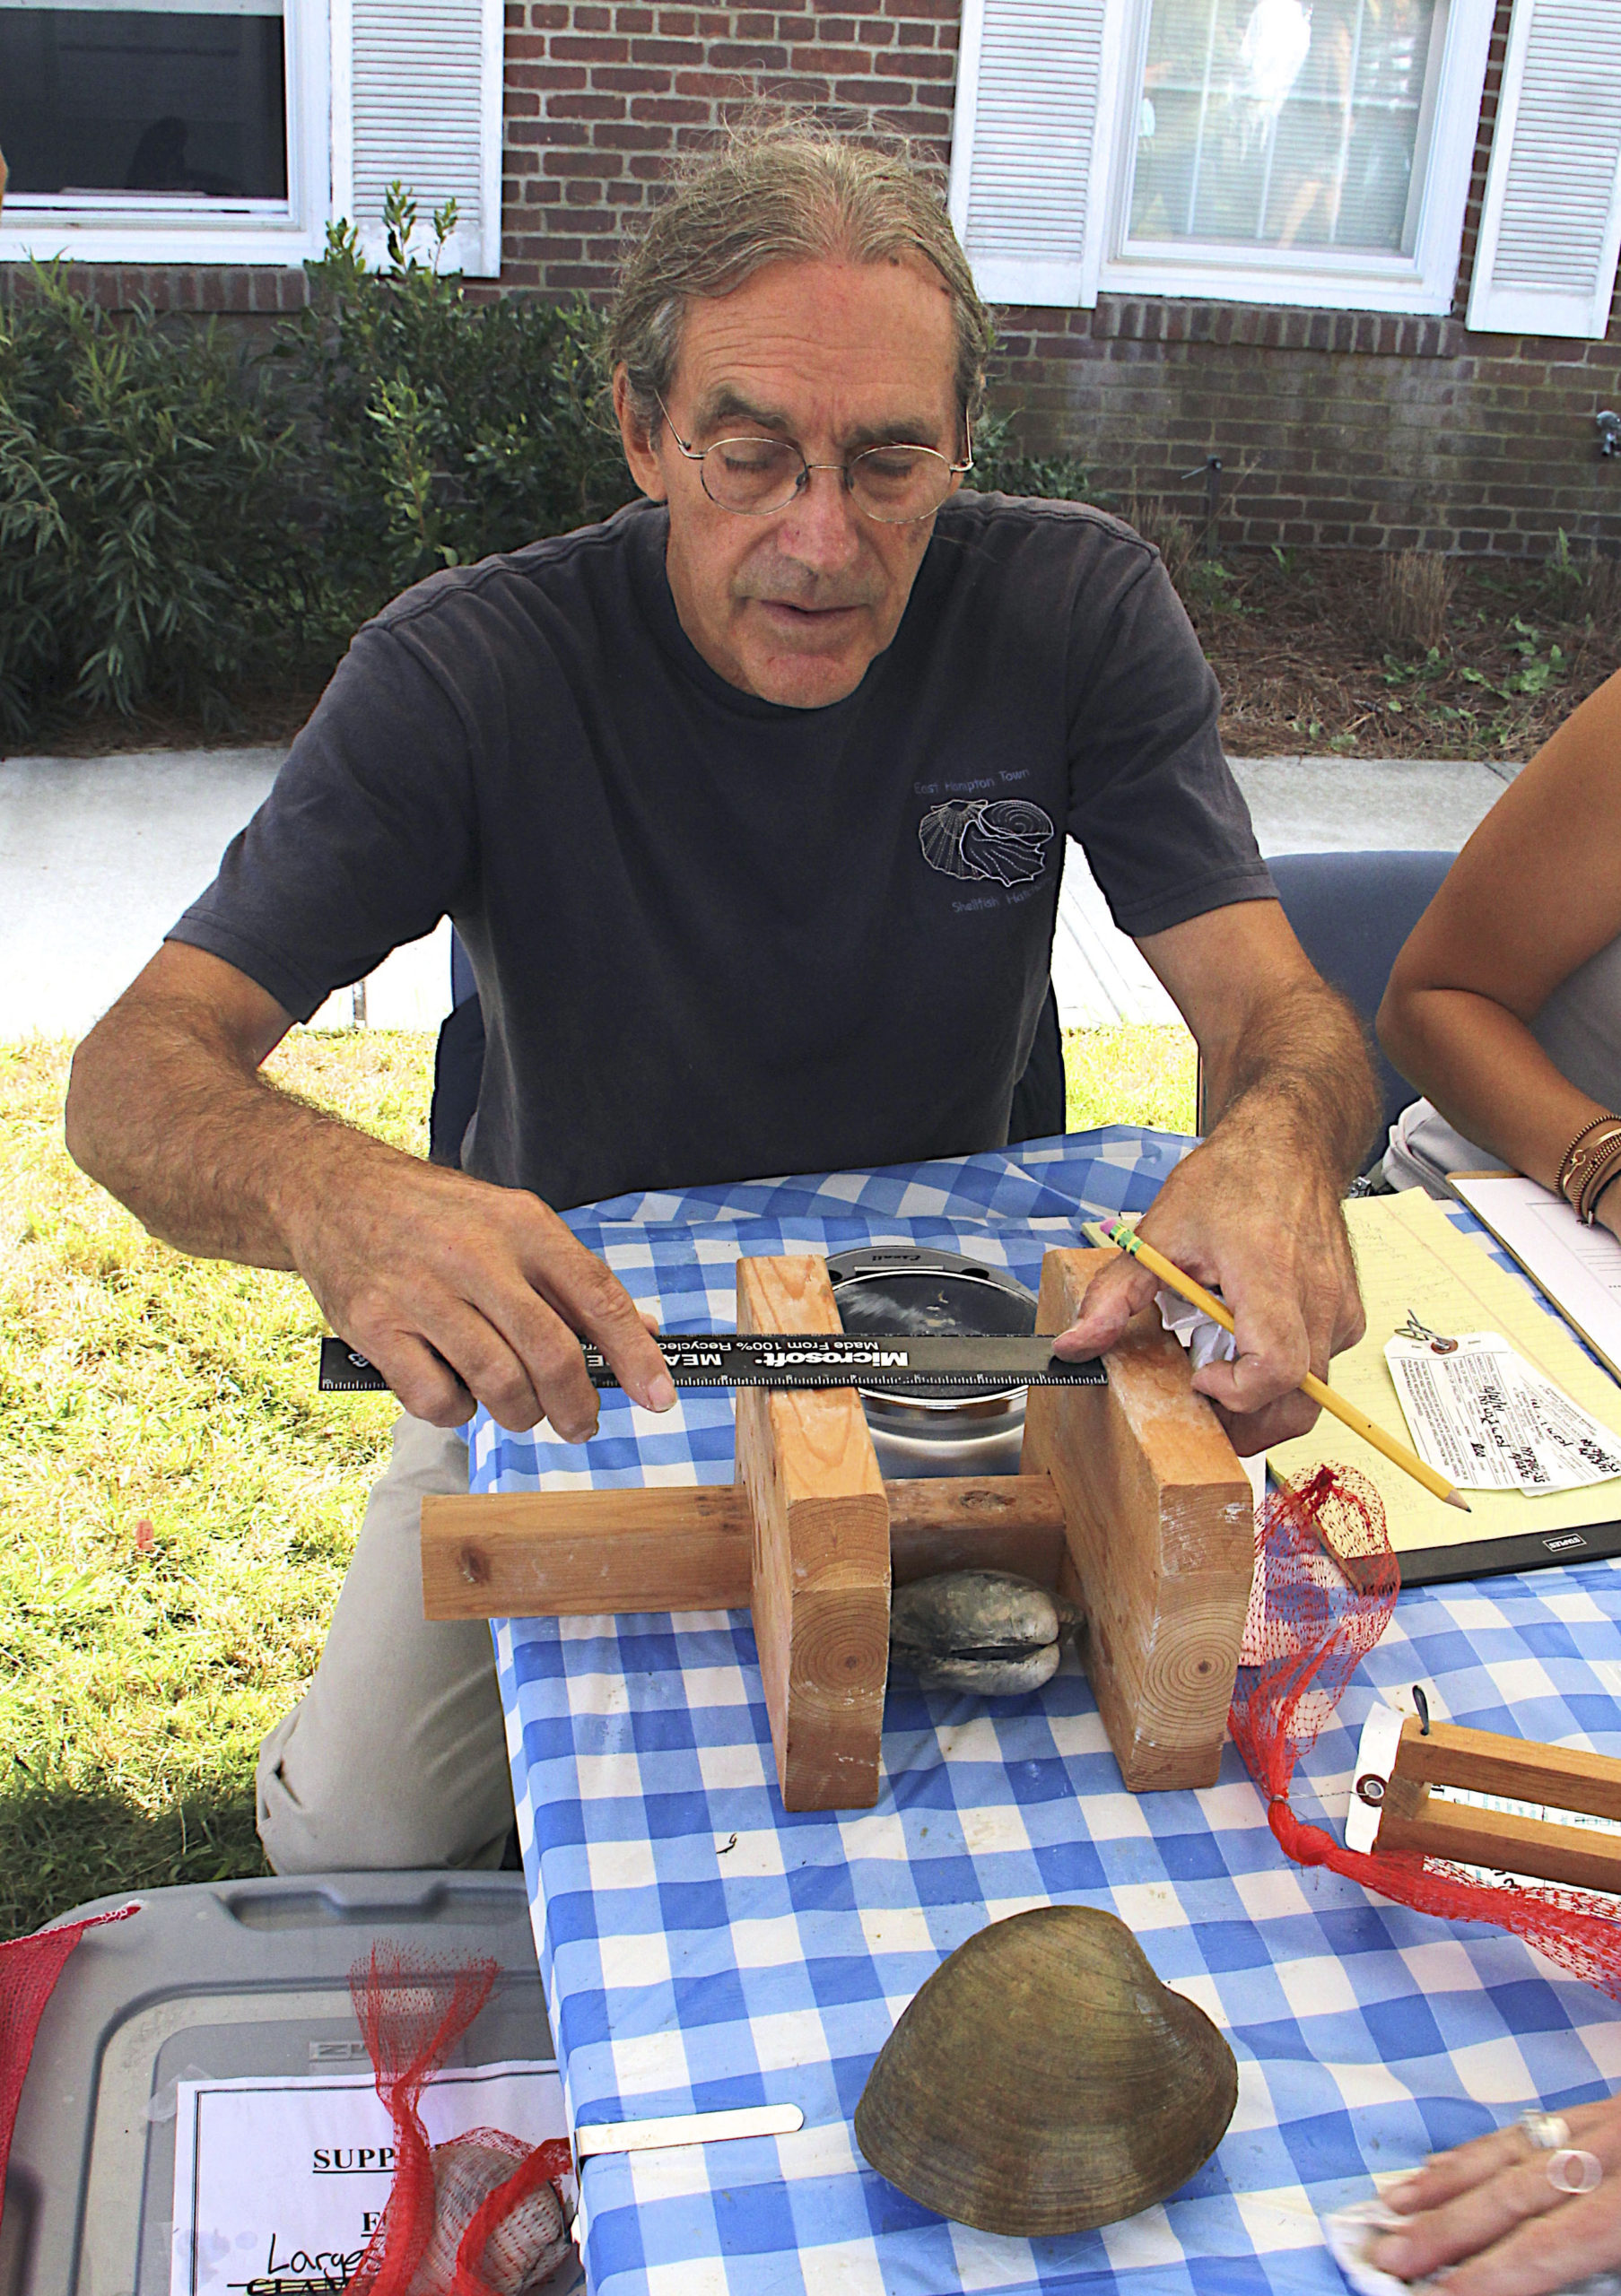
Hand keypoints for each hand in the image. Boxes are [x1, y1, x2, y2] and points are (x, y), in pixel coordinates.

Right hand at [289, 1148, 674, 1438]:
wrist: (333, 1190)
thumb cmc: (435, 1216)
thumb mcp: (511, 1223)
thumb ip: (571, 1279)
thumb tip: (640, 1332)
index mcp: (523, 1225)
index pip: (596, 1296)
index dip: (635, 1355)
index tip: (659, 1397)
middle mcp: (475, 1254)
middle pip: (551, 1351)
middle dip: (578, 1404)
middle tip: (583, 1424)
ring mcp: (421, 1291)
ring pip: (498, 1382)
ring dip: (521, 1415)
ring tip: (521, 1411)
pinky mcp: (374, 1325)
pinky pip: (436, 1398)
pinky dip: (458, 1412)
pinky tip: (457, 1393)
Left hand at [1051, 1108, 1363, 1453]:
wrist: (1289, 1146)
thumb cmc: (1235, 1179)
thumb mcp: (1159, 1232)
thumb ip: (1115, 1296)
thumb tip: (1077, 1344)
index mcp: (1270, 1278)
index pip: (1278, 1369)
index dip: (1237, 1393)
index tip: (1200, 1377)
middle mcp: (1317, 1301)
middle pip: (1301, 1404)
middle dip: (1246, 1422)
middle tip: (1202, 1398)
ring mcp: (1339, 1311)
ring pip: (1313, 1394)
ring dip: (1262, 1401)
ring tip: (1221, 1364)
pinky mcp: (1347, 1316)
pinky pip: (1320, 1369)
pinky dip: (1282, 1375)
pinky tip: (1247, 1341)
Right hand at [1368, 2099, 1620, 2293]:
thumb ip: (1601, 2279)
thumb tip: (1525, 2275)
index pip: (1545, 2244)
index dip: (1488, 2273)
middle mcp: (1609, 2156)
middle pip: (1512, 2193)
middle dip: (1446, 2228)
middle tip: (1391, 2254)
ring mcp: (1604, 2124)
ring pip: (1509, 2150)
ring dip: (1446, 2181)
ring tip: (1395, 2204)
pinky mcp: (1601, 2110)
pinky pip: (1527, 2127)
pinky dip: (1479, 2148)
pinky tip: (1441, 2161)